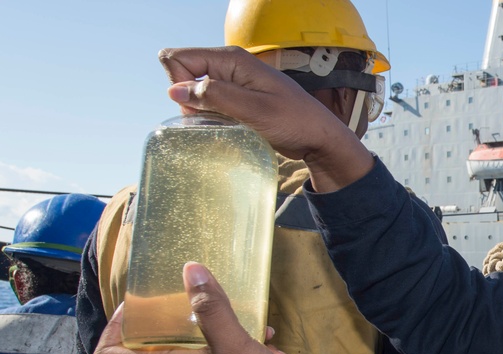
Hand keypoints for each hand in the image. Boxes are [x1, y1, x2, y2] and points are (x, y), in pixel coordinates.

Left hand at [93, 263, 323, 353]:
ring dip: (220, 331)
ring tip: (256, 327)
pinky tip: (270, 348)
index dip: (112, 327)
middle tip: (199, 300)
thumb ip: (211, 307)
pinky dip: (236, 350)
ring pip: (193, 351)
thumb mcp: (232, 343)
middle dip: (177, 317)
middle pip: (153, 345)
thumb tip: (190, 270)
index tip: (134, 306)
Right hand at [158, 46, 373, 189]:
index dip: (179, 84)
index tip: (200, 107)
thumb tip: (175, 90)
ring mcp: (232, 83)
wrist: (319, 137)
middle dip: (189, 100)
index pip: (179, 59)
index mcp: (232, 59)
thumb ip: (215, 97)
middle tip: (218, 120)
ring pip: (195, 93)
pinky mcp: (236, 100)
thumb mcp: (254, 110)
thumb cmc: (294, 121)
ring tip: (230, 126)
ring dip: (201, 112)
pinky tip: (230, 128)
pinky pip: (209, 104)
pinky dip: (211, 117)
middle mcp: (229, 66)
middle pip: (183, 75)